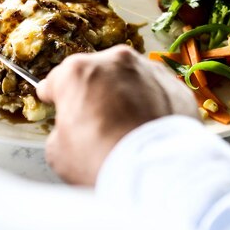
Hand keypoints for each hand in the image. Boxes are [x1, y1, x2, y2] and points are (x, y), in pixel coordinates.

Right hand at [36, 45, 197, 185]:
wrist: (156, 170)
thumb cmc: (102, 158)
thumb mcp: (59, 152)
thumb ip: (62, 129)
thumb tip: (71, 129)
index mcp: (78, 71)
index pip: (57, 80)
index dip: (56, 95)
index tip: (56, 102)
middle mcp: (114, 60)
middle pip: (96, 73)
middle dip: (94, 93)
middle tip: (97, 122)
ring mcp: (147, 68)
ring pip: (129, 78)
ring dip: (125, 94)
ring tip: (128, 125)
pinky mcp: (173, 82)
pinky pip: (156, 89)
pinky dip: (152, 102)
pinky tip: (150, 127)